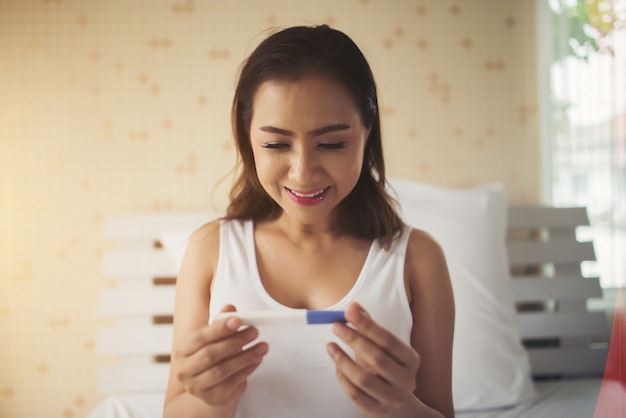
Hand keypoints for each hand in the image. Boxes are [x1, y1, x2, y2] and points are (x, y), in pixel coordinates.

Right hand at [172, 305, 268, 406]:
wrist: (210, 386)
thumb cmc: (212, 356)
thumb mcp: (214, 338)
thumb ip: (221, 322)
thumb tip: (230, 308)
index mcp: (182, 351)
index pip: (199, 338)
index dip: (219, 329)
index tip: (238, 320)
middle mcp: (185, 371)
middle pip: (210, 355)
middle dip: (235, 341)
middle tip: (254, 331)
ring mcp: (197, 387)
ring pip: (222, 370)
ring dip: (246, 356)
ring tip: (262, 346)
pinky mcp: (213, 398)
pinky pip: (233, 382)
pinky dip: (247, 369)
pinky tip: (257, 359)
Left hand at [327, 302, 420, 417]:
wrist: (397, 404)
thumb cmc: (386, 369)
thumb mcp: (382, 348)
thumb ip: (369, 327)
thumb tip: (354, 307)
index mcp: (411, 360)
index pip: (389, 340)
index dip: (368, 326)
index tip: (349, 313)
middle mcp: (406, 380)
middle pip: (377, 358)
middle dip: (354, 339)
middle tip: (336, 326)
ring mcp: (392, 399)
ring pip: (364, 379)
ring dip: (343, 360)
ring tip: (330, 345)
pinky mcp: (378, 412)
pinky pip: (355, 395)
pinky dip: (343, 379)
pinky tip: (337, 366)